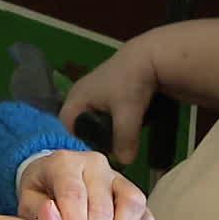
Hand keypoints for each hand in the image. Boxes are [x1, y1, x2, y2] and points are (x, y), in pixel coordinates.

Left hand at [16, 150, 155, 219]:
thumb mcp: (28, 210)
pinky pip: (145, 214)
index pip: (72, 195)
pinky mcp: (134, 190)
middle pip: (101, 207)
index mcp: (63, 164)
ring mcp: (117, 176)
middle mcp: (93, 165)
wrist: (56, 184)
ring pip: (130, 205)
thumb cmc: (41, 200)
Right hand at [59, 42, 158, 164]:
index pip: (65, 129)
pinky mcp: (110, 95)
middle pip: (80, 128)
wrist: (153, 56)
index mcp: (76, 98)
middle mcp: (81, 96)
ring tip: (117, 147)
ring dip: (105, 134)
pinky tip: (126, 134)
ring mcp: (95, 95)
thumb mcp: (128, 113)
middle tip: (106, 156)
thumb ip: (124, 140)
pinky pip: (106, 117)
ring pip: (94, 123)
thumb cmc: (132, 82)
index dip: (76, 145)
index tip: (91, 158)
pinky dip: (114, 126)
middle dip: (93, 142)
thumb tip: (124, 163)